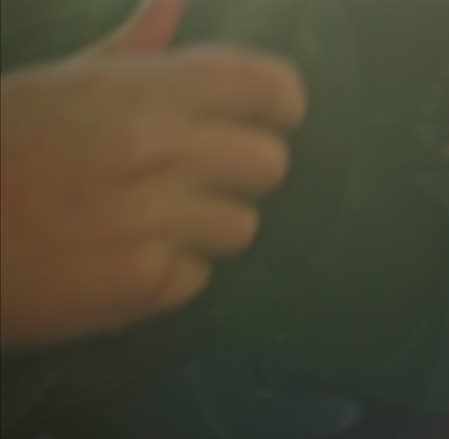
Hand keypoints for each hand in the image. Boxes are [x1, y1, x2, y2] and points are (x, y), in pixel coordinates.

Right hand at [0, 0, 306, 349]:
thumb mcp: (58, 85)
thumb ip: (132, 51)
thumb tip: (175, 1)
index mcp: (140, 91)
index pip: (267, 86)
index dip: (276, 103)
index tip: (266, 115)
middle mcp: (157, 152)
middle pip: (270, 164)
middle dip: (239, 171)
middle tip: (192, 176)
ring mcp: (153, 223)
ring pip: (241, 227)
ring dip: (204, 227)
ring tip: (143, 220)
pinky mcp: (141, 286)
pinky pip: (198, 278)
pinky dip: (168, 274)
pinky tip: (118, 259)